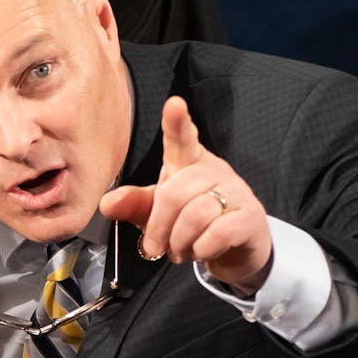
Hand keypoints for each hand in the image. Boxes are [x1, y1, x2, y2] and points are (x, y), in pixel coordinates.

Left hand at [100, 97, 271, 292]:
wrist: (236, 248)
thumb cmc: (194, 222)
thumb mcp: (159, 212)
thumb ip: (135, 205)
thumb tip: (108, 204)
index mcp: (188, 162)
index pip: (182, 138)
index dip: (177, 123)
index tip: (174, 105)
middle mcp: (214, 171)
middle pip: (175, 192)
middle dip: (158, 228)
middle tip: (156, 247)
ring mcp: (236, 191)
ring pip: (196, 215)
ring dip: (180, 243)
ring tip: (180, 251)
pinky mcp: (250, 217)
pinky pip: (219, 233)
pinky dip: (202, 249)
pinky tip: (202, 251)